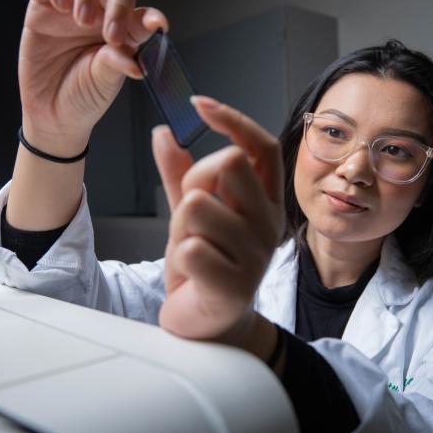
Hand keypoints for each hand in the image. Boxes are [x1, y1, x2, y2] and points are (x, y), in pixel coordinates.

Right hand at [18, 0, 167, 156]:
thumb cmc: (83, 96)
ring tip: (82, 20)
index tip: (155, 27)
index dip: (151, 17)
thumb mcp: (106, 82)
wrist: (50, 112)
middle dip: (120, 1)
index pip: (143, 12)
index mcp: (125, 31)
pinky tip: (60, 5)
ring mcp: (74, 5)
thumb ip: (118, 62)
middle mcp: (103, 12)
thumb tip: (136, 60)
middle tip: (111, 33)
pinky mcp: (43, 4)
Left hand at [152, 96, 284, 343]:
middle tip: (192, 218)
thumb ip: (181, 175)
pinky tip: (193, 274)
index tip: (199, 104)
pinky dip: (179, 259)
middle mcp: (269, 224)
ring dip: (181, 228)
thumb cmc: (205, 268)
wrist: (207, 328)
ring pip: (197, 206)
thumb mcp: (191, 216)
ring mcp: (256, 256)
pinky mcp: (234, 286)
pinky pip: (188, 248)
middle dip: (195, 184)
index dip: (233, 119)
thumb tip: (164, 132)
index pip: (262, 146)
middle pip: (227, 164)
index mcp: (266, 203)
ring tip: (192, 251)